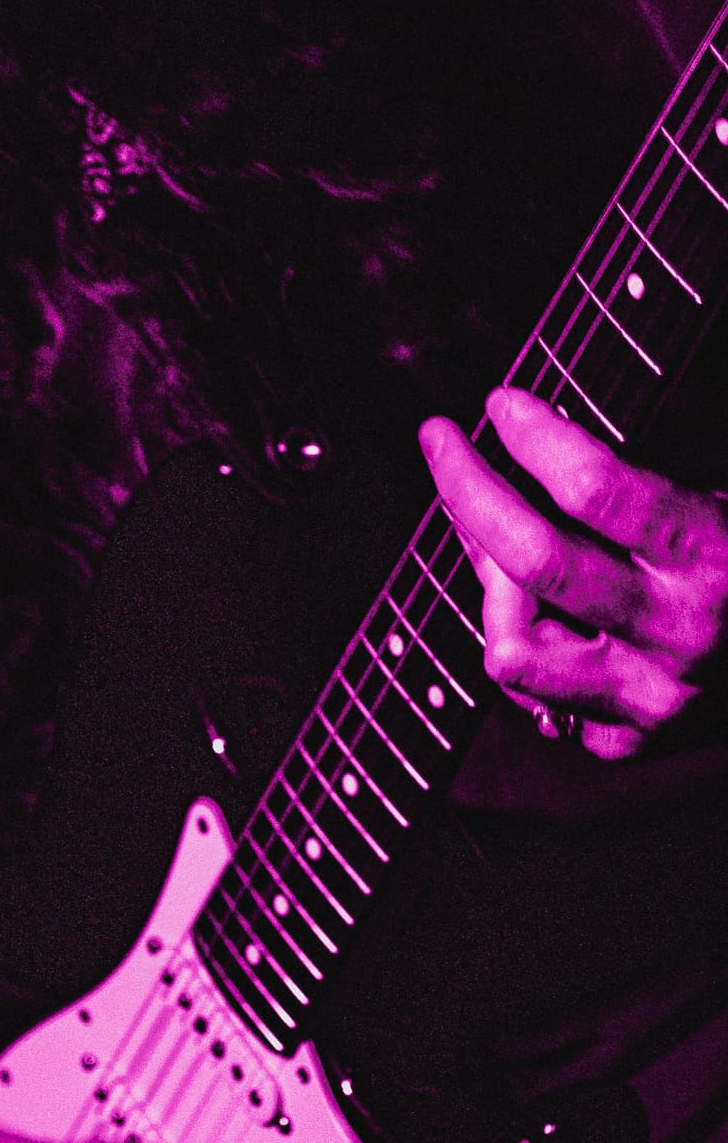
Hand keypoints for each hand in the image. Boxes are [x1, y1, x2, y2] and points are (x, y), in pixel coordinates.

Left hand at [420, 386, 727, 757]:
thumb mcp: (720, 499)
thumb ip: (632, 482)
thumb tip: (521, 441)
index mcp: (715, 557)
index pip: (600, 490)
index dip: (538, 438)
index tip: (503, 403)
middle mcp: (678, 635)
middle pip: (535, 561)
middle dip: (470, 489)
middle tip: (442, 440)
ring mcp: (647, 698)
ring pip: (512, 649)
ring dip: (493, 592)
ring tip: (503, 554)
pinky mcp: (625, 740)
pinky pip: (530, 696)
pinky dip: (527, 647)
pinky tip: (546, 615)